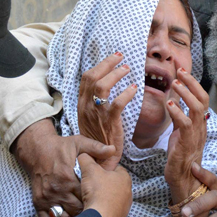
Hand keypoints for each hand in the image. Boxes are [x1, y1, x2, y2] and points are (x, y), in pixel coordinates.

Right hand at [12, 119, 115, 216]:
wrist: (37, 150)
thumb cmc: (60, 147)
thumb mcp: (78, 143)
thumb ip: (96, 148)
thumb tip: (113, 150)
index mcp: (68, 177)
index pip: (86, 196)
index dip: (96, 201)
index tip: (103, 204)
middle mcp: (58, 190)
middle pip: (77, 209)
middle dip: (87, 213)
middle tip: (96, 216)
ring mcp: (47, 198)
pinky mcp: (39, 202)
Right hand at [78, 52, 137, 169]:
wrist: (97, 159)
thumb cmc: (97, 137)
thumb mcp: (90, 117)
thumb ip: (96, 101)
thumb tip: (107, 84)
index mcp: (82, 103)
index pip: (86, 78)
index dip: (100, 65)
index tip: (113, 58)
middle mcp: (87, 106)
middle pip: (93, 77)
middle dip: (107, 64)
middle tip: (121, 58)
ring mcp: (97, 114)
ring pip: (102, 86)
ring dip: (116, 74)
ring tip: (127, 70)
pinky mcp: (109, 122)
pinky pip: (117, 103)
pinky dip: (126, 93)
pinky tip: (134, 89)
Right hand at [79, 153, 131, 216]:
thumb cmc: (98, 192)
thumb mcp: (90, 170)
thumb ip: (86, 159)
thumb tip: (83, 154)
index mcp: (125, 178)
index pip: (115, 167)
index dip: (103, 168)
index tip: (93, 171)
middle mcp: (129, 192)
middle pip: (113, 183)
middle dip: (102, 183)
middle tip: (90, 184)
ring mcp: (125, 207)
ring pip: (112, 198)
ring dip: (103, 197)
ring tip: (90, 198)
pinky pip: (110, 211)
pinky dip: (103, 209)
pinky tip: (94, 209)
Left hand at [164, 67, 209, 202]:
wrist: (183, 180)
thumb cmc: (179, 156)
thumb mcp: (179, 132)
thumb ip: (179, 117)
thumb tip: (174, 100)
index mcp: (199, 123)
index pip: (201, 98)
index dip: (193, 83)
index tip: (182, 71)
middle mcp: (201, 127)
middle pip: (202, 99)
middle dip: (192, 83)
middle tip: (180, 71)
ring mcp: (196, 135)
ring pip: (197, 108)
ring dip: (186, 94)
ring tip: (175, 83)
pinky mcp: (187, 143)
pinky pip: (185, 123)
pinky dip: (177, 111)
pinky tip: (169, 103)